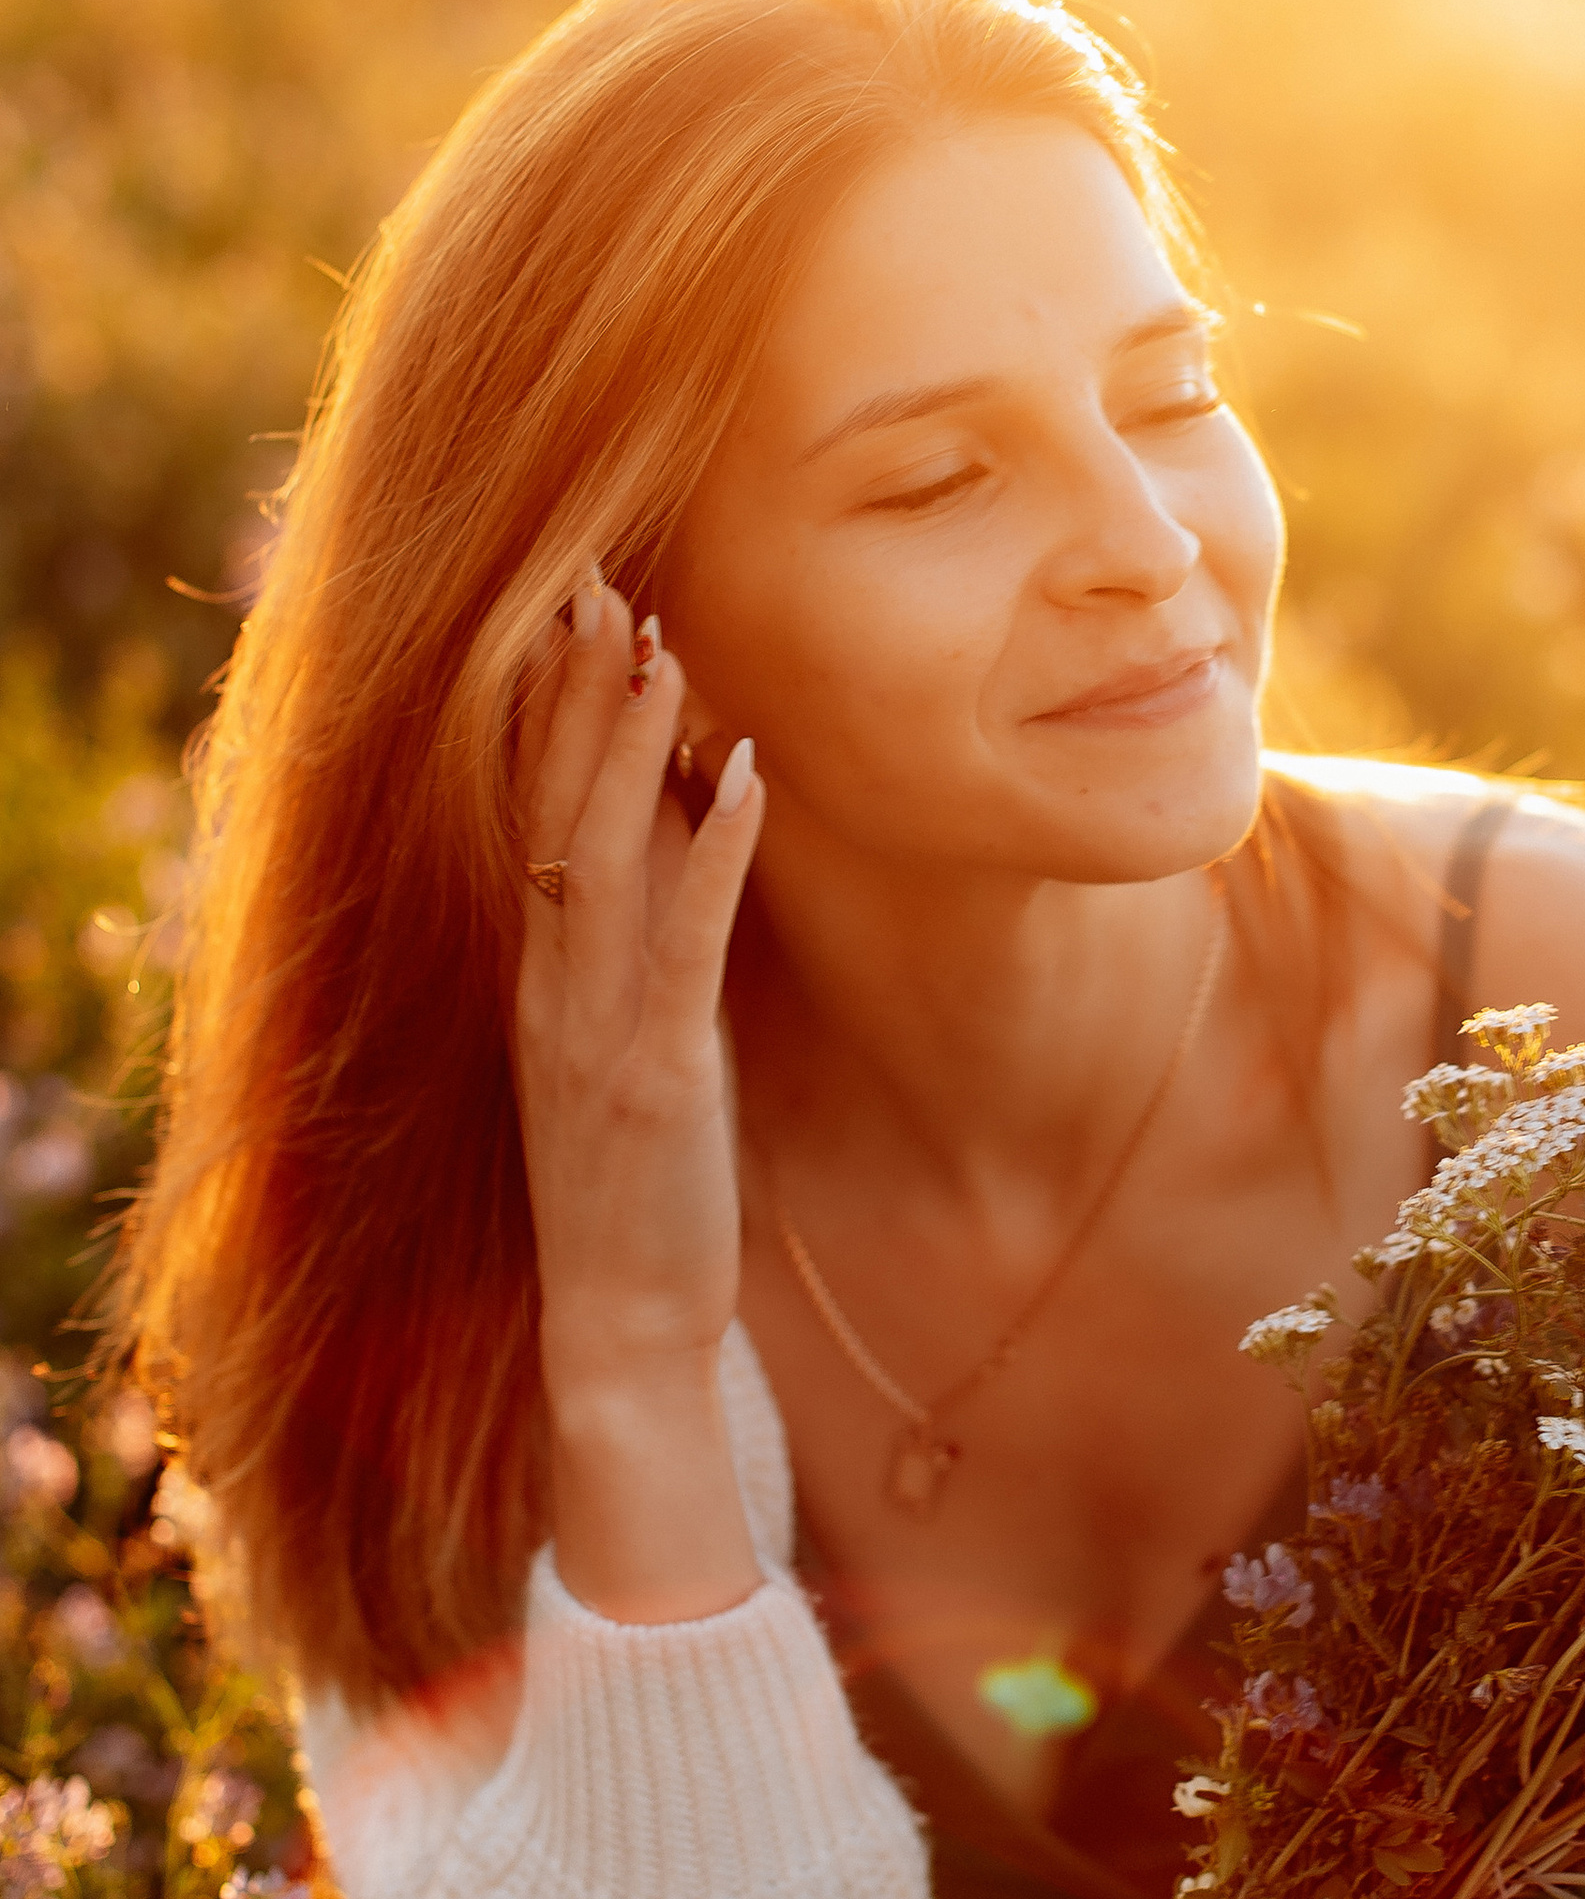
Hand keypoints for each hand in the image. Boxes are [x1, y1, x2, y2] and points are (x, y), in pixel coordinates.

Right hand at [514, 577, 765, 1618]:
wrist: (620, 1320)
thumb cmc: (637, 1173)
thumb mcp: (630, 1031)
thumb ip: (640, 929)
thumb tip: (682, 813)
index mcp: (539, 971)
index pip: (526, 808)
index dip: (539, 705)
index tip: (562, 599)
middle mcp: (550, 982)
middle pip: (548, 808)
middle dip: (566, 693)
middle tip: (589, 578)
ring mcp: (594, 1026)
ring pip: (598, 855)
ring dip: (625, 744)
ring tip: (657, 642)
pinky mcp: (657, 1074)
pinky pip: (681, 940)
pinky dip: (715, 848)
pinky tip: (746, 771)